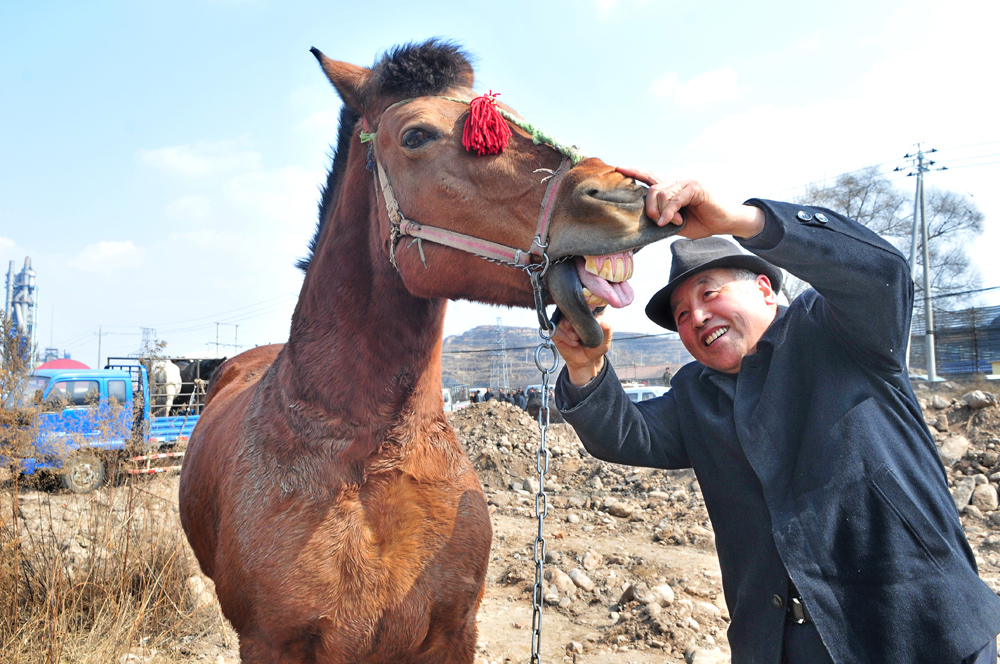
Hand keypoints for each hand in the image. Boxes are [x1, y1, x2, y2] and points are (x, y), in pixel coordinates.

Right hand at [553, 313, 611, 385]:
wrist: (588, 361)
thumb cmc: (597, 346)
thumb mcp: (606, 336)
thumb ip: (606, 326)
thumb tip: (599, 319)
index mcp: (584, 312)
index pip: (581, 302)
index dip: (583, 308)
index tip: (587, 318)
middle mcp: (572, 316)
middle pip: (569, 310)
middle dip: (574, 320)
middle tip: (579, 330)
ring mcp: (563, 324)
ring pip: (562, 320)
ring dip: (570, 330)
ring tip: (577, 339)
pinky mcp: (556, 333)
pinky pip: (557, 331)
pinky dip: (566, 338)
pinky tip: (574, 343)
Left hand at [615, 166, 764, 238]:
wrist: (725, 222)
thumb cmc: (702, 222)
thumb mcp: (676, 223)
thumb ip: (662, 219)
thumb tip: (648, 221)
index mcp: (671, 189)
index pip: (650, 177)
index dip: (635, 172)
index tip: (619, 168)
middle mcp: (677, 182)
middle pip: (652, 190)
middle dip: (649, 208)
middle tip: (657, 222)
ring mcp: (686, 183)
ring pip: (661, 193)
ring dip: (661, 212)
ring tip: (669, 224)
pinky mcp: (695, 187)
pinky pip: (675, 199)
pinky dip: (670, 212)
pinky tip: (672, 222)